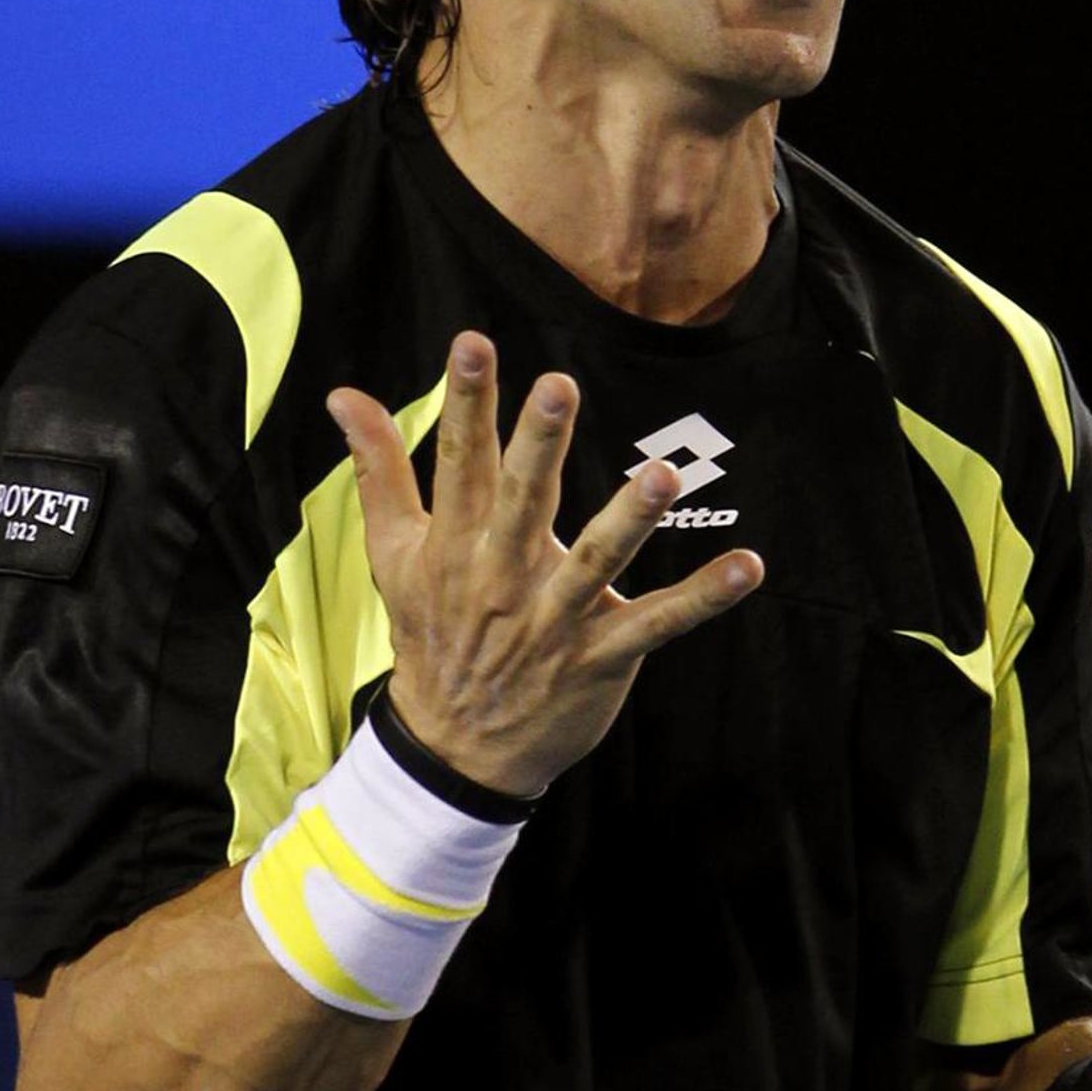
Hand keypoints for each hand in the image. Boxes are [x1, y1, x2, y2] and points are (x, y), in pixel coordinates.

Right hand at [327, 331, 762, 796]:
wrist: (454, 747)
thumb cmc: (431, 633)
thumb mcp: (395, 554)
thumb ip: (380, 470)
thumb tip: (344, 394)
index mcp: (457, 543)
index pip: (460, 461)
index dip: (467, 402)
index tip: (473, 343)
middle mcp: (503, 576)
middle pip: (524, 501)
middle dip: (539, 446)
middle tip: (559, 387)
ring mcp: (553, 619)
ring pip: (596, 563)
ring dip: (630, 519)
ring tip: (663, 476)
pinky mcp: (601, 657)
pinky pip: (657, 623)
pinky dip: (703, 598)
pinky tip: (748, 566)